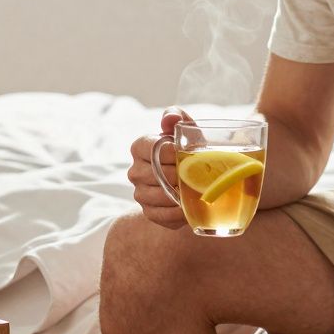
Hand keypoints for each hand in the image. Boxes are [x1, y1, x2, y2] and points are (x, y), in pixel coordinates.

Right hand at [127, 106, 193, 228]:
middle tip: (199, 175)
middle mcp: (134, 170)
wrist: (190, 178)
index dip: (174, 153)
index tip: (190, 155)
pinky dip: (177, 213)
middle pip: (158, 174)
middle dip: (181, 175)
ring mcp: (139, 193)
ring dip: (180, 195)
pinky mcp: (149, 212)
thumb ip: (177, 117)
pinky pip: (161, 215)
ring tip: (197, 191)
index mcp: (139, 147)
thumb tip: (169, 119)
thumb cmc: (187, 149)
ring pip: (159, 196)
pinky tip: (189, 207)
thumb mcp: (186, 129)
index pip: (154, 149)